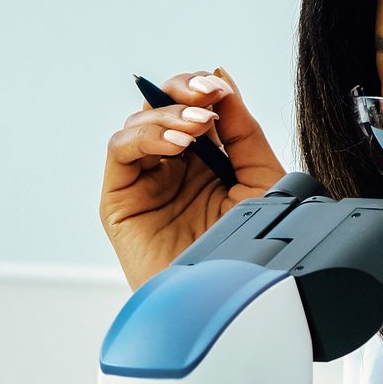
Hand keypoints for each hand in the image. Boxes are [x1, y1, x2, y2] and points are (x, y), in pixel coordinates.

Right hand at [99, 67, 286, 288]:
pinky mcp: (120, 202)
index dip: (202, 92)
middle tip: (205, 93)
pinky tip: (177, 145)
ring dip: (167, 116)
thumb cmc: (250, 256)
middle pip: (162, 109)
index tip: (219, 88)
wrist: (232, 302)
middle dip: (182, 92)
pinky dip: (145, 137)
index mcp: (207, 164)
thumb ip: (244, 131)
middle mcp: (173, 170)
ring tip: (197, 128)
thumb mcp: (262, 182)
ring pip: (139, 125)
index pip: (194, 110)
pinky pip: (120, 151)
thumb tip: (223, 81)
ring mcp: (145, 184)